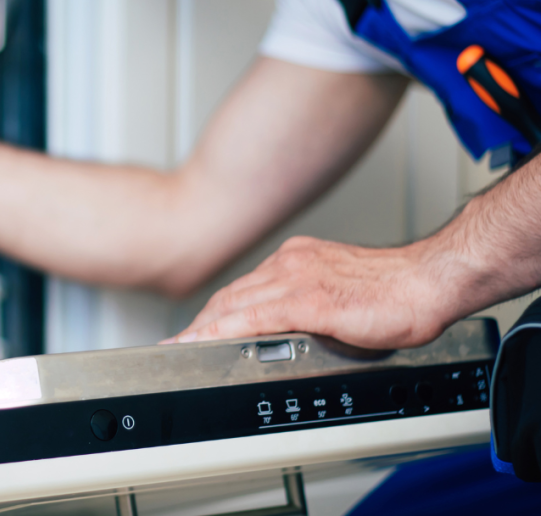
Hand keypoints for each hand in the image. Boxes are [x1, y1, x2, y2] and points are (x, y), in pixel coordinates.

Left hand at [168, 236, 463, 349]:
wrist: (427, 282)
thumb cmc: (395, 290)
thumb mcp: (337, 290)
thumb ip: (308, 302)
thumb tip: (291, 327)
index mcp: (296, 259)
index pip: (244, 287)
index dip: (215, 309)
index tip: (197, 326)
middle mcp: (290, 263)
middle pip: (231, 295)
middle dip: (202, 321)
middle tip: (179, 342)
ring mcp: (298, 279)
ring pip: (236, 304)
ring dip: (205, 328)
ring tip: (183, 347)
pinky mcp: (310, 300)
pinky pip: (257, 317)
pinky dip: (227, 330)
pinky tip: (210, 342)